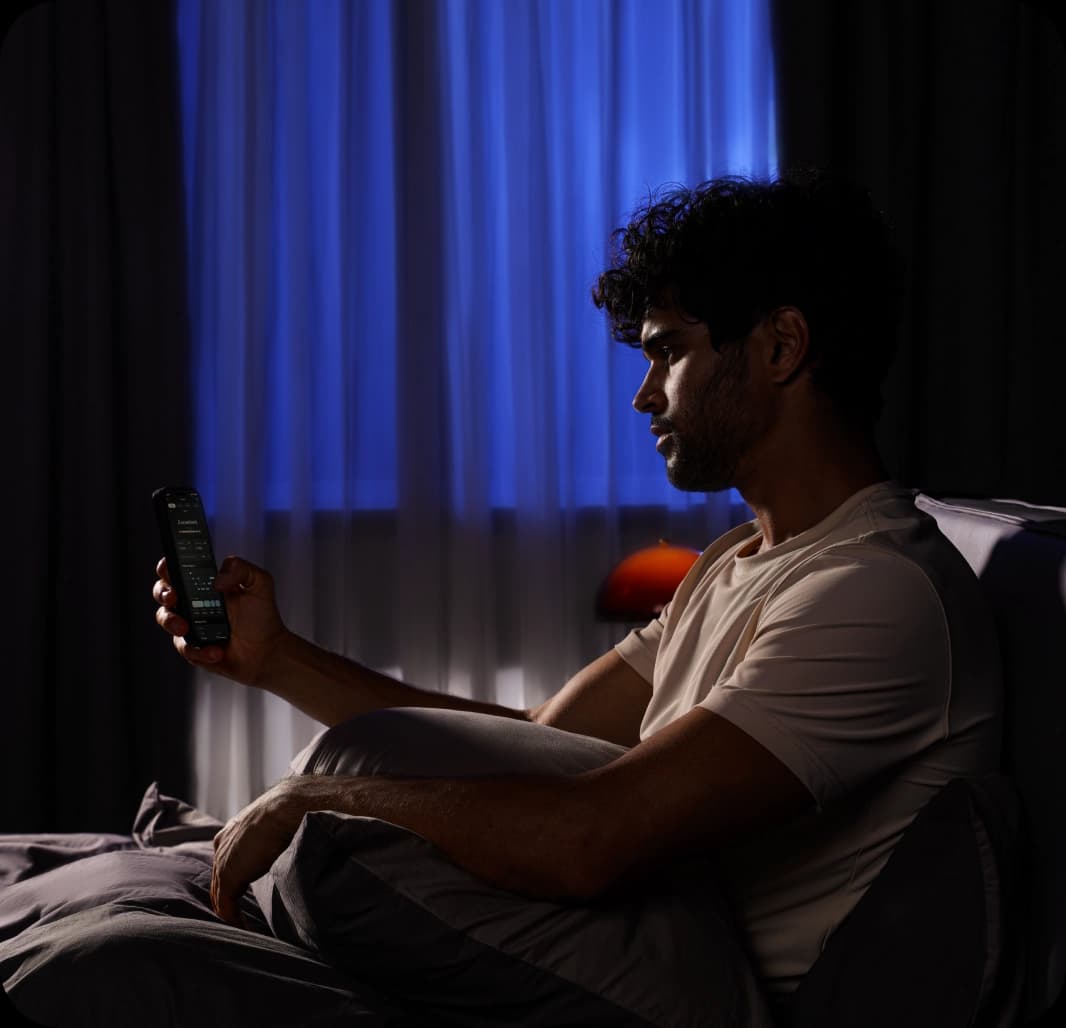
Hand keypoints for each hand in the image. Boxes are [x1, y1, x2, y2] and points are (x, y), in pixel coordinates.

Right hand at [153, 555, 288, 686]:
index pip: (179, 569)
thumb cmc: (262, 617)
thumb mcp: (260, 585)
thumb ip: (243, 569)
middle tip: (174, 598)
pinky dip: (198, 650)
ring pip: (165, 619)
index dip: (168, 566)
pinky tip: (216, 651)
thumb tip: (218, 578)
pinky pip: (184, 647)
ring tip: (187, 629)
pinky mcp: (192, 647)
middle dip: (162, 593)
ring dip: (172, 622)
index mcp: (206, 584)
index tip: (171, 569)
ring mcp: (190, 625)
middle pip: (163, 592)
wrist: (267, 652)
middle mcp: (194, 603)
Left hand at [210, 779, 306, 924]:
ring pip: (221, 895)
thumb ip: (271, 839)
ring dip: (231, 912)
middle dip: (229, 900)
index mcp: (231, 832)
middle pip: (219, 881)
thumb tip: (288, 846)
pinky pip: (226, 906)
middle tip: (243, 918)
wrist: (289, 807)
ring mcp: (223, 861)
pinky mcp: (228, 876)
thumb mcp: (276, 825)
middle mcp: (223, 846)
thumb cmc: (291, 811)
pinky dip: (234, 920)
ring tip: (245, 927)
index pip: (226, 864)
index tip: (245, 897)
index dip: (234, 882)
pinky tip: (245, 929)